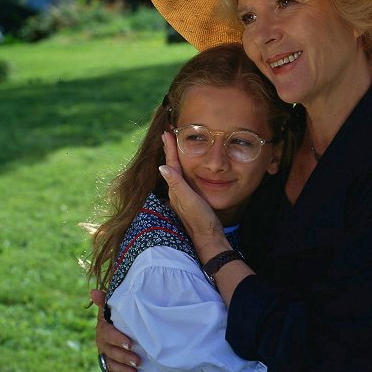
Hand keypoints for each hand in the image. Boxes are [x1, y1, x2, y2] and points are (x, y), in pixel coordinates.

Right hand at [91, 288, 140, 371]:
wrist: (117, 323)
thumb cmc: (117, 314)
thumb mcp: (112, 307)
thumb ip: (105, 300)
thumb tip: (92, 292)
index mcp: (103, 328)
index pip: (108, 334)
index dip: (118, 339)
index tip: (130, 343)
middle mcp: (101, 343)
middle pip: (110, 352)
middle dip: (123, 357)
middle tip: (137, 361)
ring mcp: (104, 355)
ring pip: (110, 364)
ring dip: (122, 370)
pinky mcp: (108, 364)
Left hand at [159, 131, 228, 260]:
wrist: (209, 238)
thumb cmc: (201, 219)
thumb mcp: (189, 199)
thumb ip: (177, 184)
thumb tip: (161, 167)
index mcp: (175, 189)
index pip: (170, 165)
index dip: (169, 148)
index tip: (166, 133)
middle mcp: (177, 192)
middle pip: (171, 167)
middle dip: (170, 151)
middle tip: (168, 135)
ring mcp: (183, 197)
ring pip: (177, 173)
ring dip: (176, 159)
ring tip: (176, 147)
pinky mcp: (191, 201)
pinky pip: (184, 180)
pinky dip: (184, 169)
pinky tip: (187, 169)